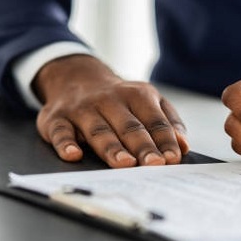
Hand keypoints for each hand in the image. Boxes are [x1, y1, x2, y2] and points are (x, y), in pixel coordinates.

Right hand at [33, 55, 188, 167]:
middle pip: (129, 126)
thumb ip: (168, 121)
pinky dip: (66, 144)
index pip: (154, 120)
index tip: (173, 158)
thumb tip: (183, 145)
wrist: (76, 77)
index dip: (165, 139)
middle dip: (142, 146)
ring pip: (99, 130)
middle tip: (153, 164)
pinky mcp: (57, 118)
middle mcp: (109, 100)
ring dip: (112, 148)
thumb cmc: (119, 99)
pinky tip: (74, 155)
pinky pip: (61, 132)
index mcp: (137, 95)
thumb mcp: (148, 101)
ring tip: (125, 163)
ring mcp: (82, 109)